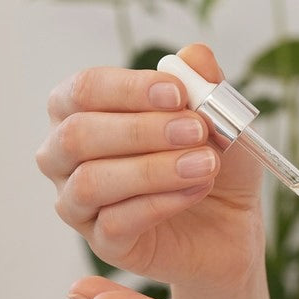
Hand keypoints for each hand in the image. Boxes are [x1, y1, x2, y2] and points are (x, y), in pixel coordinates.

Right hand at [36, 44, 264, 288]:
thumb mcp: (220, 119)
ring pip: (92, 181)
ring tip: (206, 163)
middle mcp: (66, 156)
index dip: (128, 88)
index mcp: (82, 111)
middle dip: (141, 129)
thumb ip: (205, 84)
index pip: (84, 89)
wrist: (232, 225)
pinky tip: (196, 191)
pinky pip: (115, 222)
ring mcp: (78, 203)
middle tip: (196, 130)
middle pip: (77, 134)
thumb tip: (194, 55)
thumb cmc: (211, 161)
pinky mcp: (102, 243)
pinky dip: (160, 203)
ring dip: (154, 169)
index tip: (178, 92)